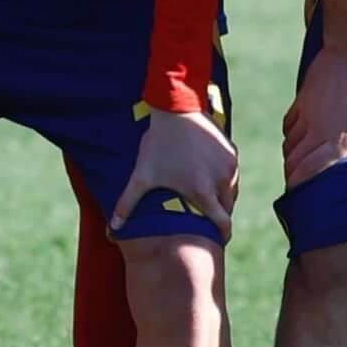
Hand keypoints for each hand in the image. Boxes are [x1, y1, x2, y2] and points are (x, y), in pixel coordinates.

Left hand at [116, 105, 239, 229]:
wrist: (176, 108)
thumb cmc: (158, 144)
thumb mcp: (142, 175)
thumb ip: (128, 203)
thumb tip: (114, 227)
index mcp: (202, 193)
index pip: (223, 223)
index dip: (222, 233)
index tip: (219, 238)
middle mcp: (221, 181)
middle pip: (228, 207)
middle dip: (220, 212)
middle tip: (206, 211)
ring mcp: (229, 165)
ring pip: (231, 189)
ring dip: (222, 193)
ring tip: (205, 189)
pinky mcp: (231, 150)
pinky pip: (232, 170)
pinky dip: (224, 174)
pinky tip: (207, 169)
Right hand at [281, 41, 346, 187]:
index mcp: (343, 140)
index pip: (313, 170)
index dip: (301, 185)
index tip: (299, 196)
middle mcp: (320, 131)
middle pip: (296, 162)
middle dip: (293, 178)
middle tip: (296, 189)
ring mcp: (308, 115)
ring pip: (290, 145)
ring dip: (291, 159)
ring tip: (295, 170)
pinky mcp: (302, 101)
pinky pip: (289, 126)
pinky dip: (289, 137)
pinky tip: (295, 141)